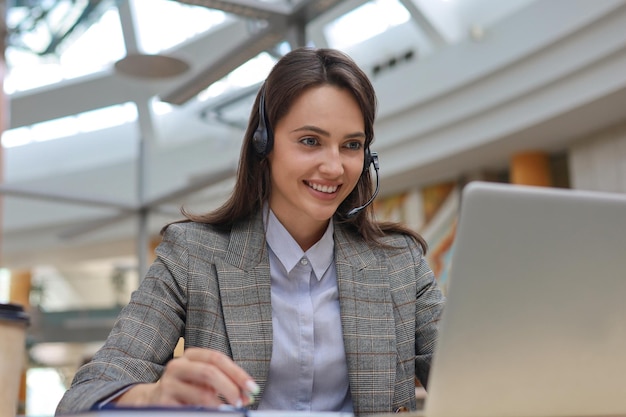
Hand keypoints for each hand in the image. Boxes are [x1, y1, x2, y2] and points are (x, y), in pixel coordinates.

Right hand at [115, 348, 259, 407]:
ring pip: (200, 394)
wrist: (149, 401)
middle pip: (209, 372)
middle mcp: (177, 366)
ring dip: (219, 405)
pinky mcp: (163, 403)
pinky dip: (205, 413)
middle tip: (242, 402)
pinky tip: (211, 415)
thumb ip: (224, 383)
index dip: (237, 373)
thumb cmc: (185, 389)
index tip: (252, 387)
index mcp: (190, 356)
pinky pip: (189, 410)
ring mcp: (168, 384)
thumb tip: (247, 395)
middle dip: (230, 388)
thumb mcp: (202, 381)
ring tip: (228, 411)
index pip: (217, 358)